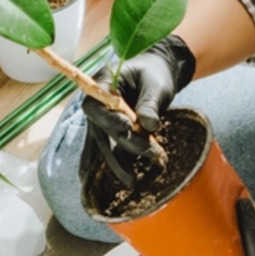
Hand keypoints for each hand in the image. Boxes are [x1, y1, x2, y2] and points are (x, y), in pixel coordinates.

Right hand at [81, 33, 195, 188]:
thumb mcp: (156, 84)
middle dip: (122, 144)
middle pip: (101, 130)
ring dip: (117, 163)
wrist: (157, 73)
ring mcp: (102, 120)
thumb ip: (150, 103)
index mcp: (102, 85)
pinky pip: (108, 150)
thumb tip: (148, 125)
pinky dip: (112, 165)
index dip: (108, 119)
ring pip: (104, 145)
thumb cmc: (155, 74)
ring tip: (131, 182)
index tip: (127, 126)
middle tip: (147, 152)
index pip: (96, 106)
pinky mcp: (112, 132)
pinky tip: (113, 182)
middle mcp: (97, 105)